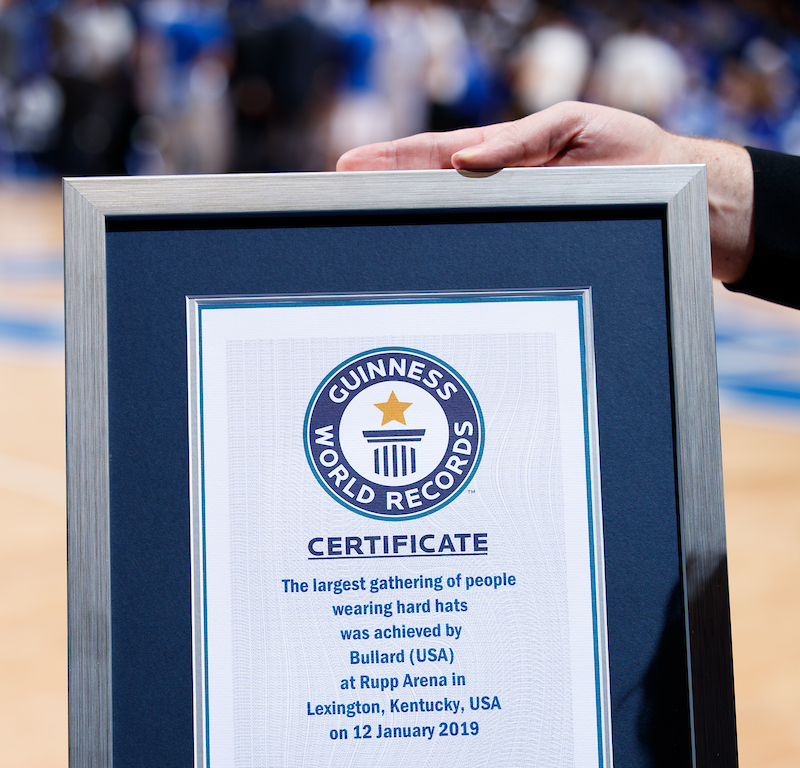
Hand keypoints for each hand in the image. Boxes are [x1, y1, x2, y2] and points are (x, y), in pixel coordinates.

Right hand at [336, 101, 753, 282]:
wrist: (678, 199)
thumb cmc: (632, 157)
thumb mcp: (577, 130)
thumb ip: (522, 142)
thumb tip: (464, 157)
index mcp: (507, 159)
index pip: (436, 157)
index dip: (392, 161)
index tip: (348, 165)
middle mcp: (502, 196)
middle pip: (431, 197)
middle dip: (384, 197)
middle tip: (337, 203)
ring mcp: (514, 227)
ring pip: (455, 232)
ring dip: (410, 236)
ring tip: (364, 240)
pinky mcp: (533, 255)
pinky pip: (488, 260)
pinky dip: (454, 264)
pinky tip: (426, 274)